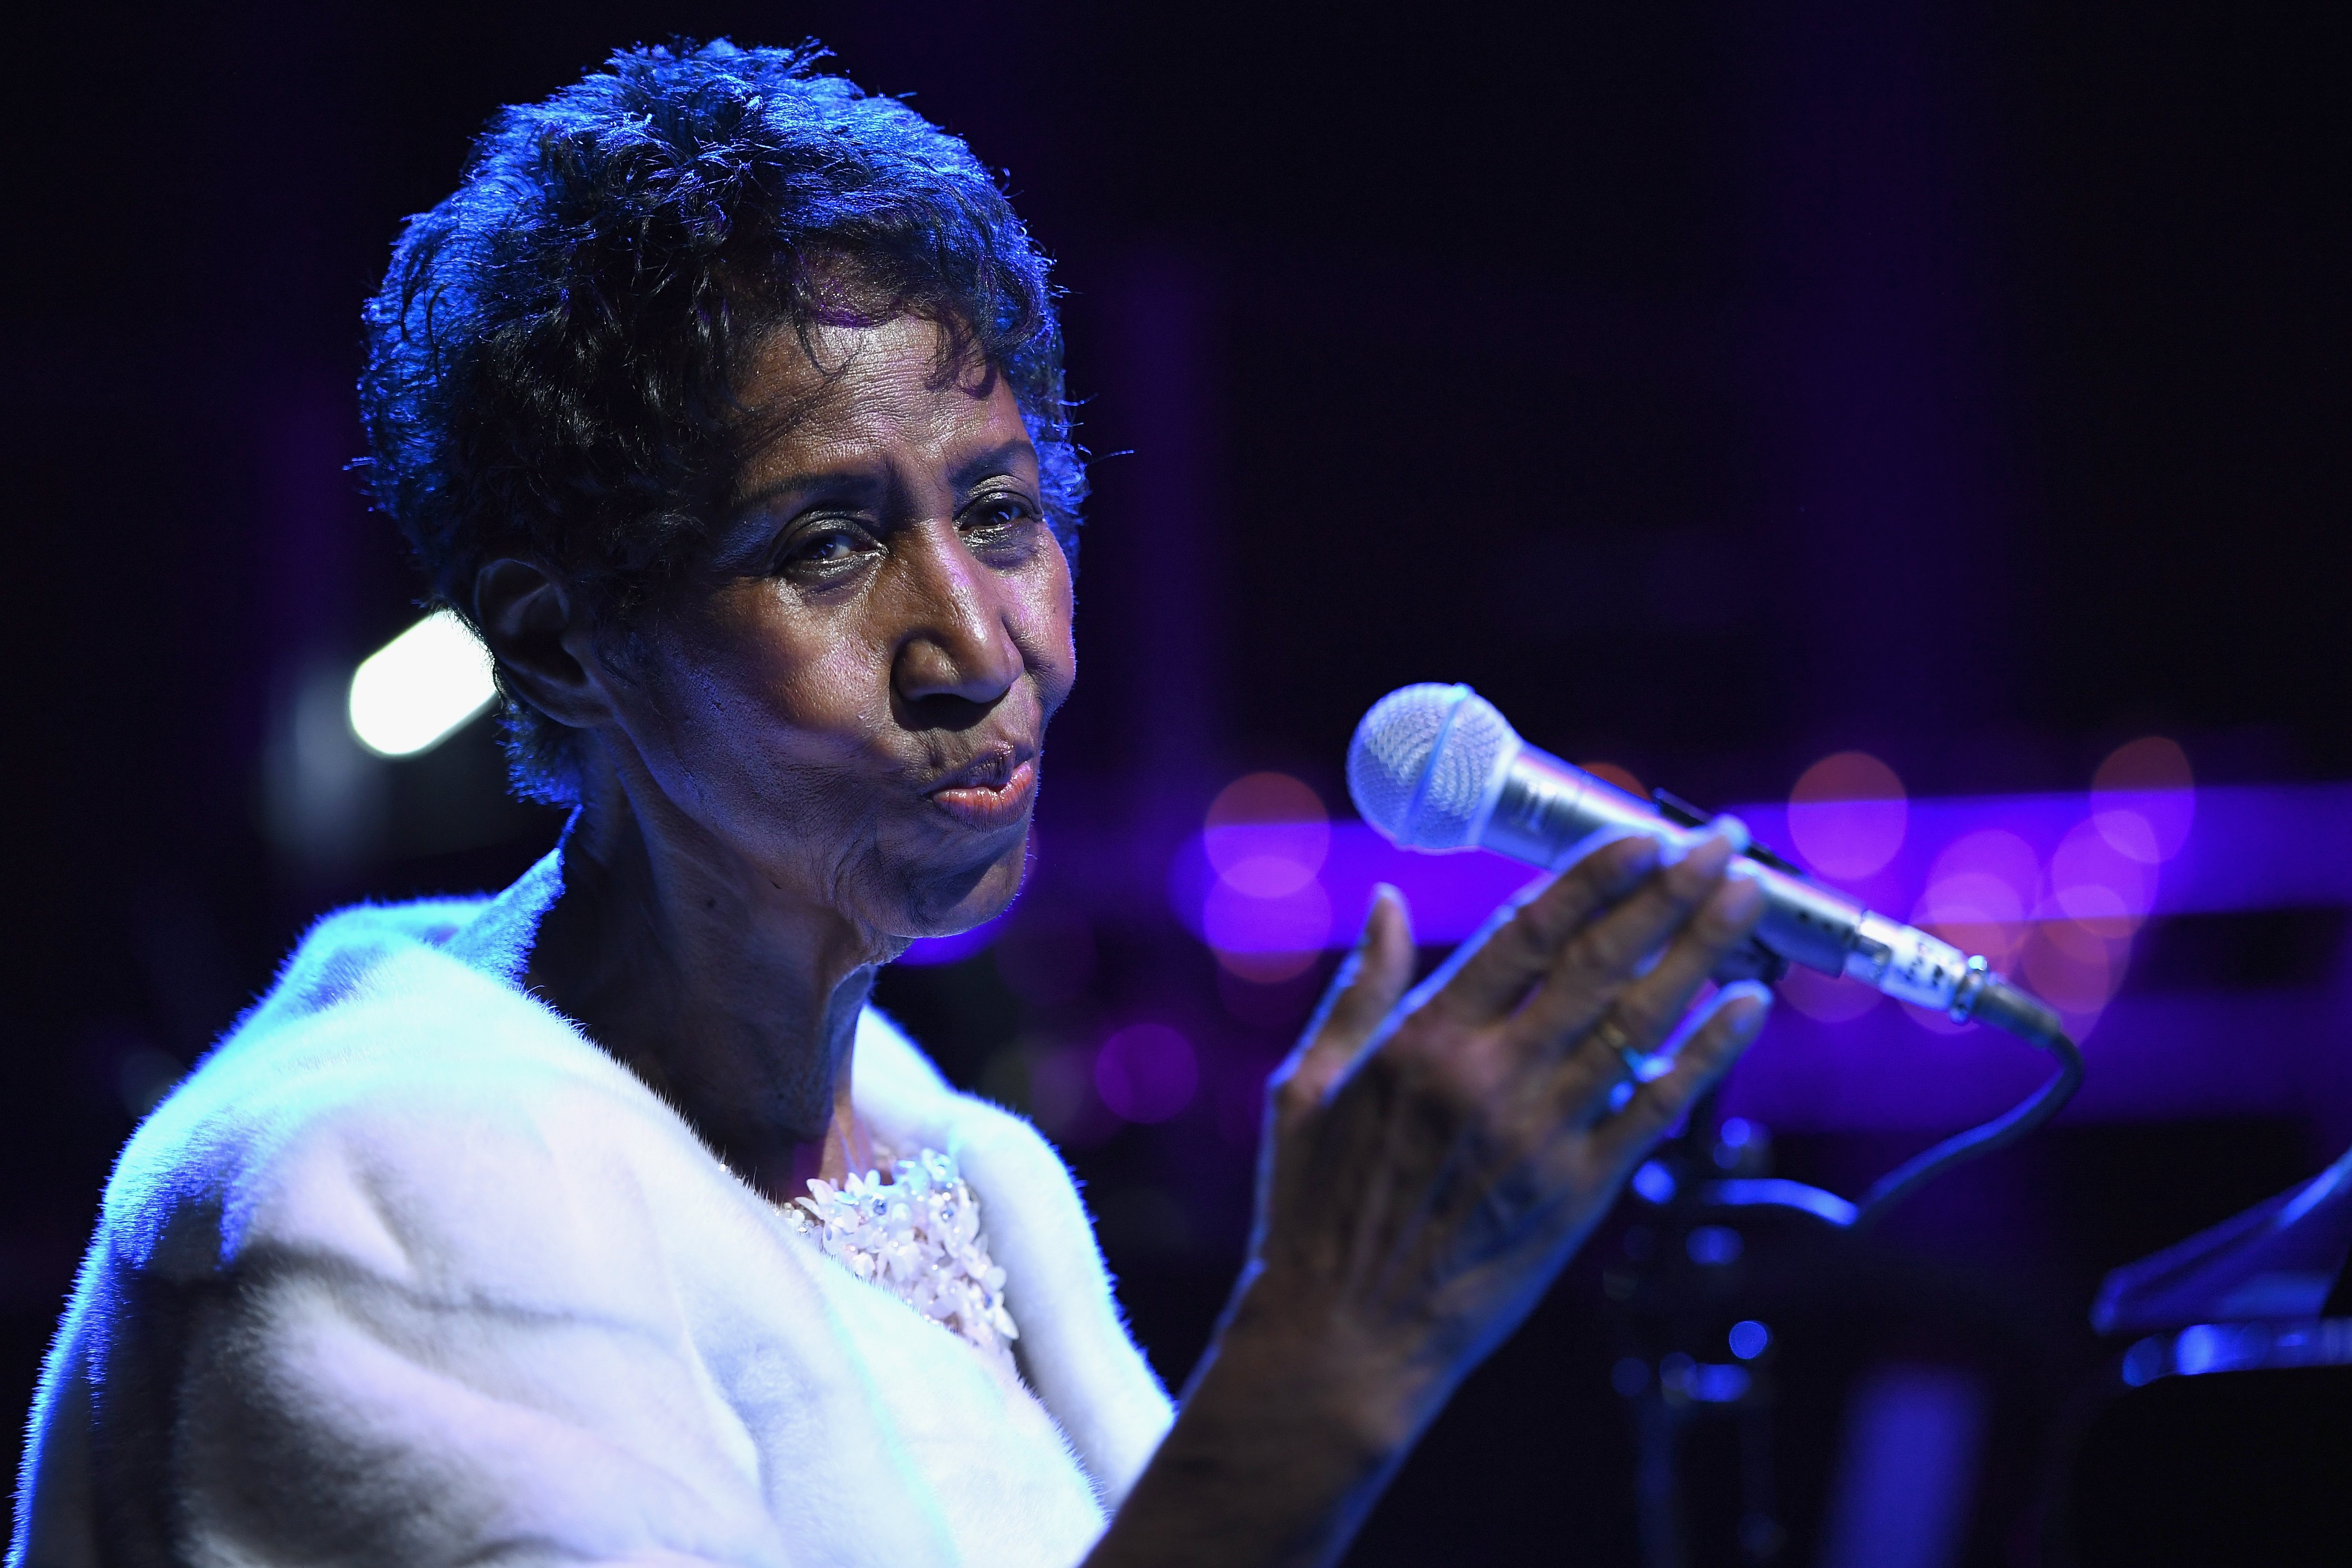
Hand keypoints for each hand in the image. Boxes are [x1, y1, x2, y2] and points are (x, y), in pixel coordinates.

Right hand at [1088, 824, 1771, 1567]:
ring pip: (1641, 1024)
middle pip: (1601, 964)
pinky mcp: (1580, 1197)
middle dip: (1672, 893)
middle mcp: (1489, 1081)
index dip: (1595, 877)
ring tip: (1750, 897)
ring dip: (1704, 953)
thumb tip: (1392, 904)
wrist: (1345, 1341)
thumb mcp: (1306, 1086)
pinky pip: (1657, 1111)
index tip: (1643, 833)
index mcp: (1420, 1044)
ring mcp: (1542, 1139)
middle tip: (1725, 841)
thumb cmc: (1314, 1211)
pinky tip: (1750, 1008)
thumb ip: (1362, 990)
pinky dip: (1709, 1056)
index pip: (1528, 933)